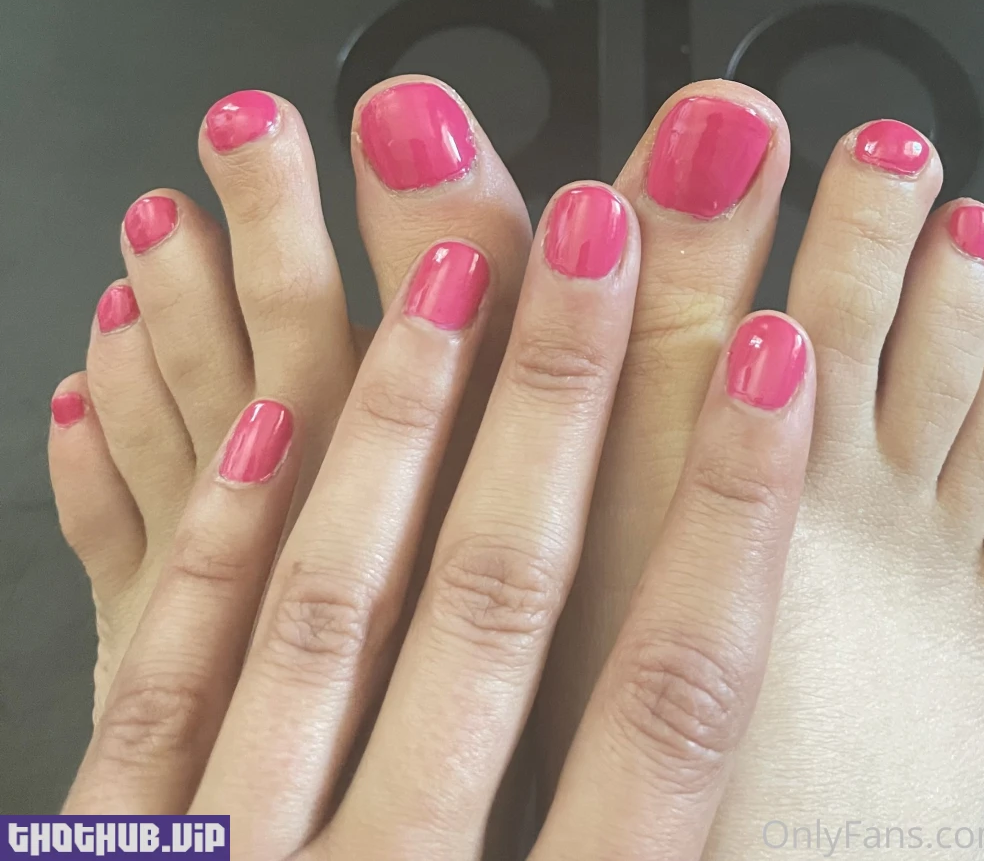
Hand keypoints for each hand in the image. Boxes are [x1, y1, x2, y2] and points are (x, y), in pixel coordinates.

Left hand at [66, 180, 814, 860]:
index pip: (669, 715)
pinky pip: (161, 684)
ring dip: (403, 425)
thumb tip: (768, 783)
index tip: (775, 375)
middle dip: (566, 406)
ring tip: (458, 270)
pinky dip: (214, 539)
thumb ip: (646, 859)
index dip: (729, 524)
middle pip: (501, 610)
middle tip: (611, 233)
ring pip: (333, 603)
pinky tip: (258, 418)